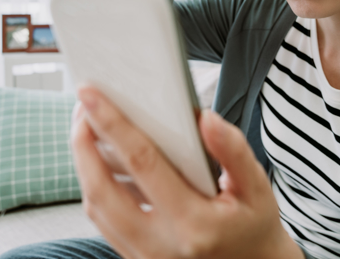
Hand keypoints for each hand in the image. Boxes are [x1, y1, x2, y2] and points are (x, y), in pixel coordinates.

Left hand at [71, 87, 302, 258]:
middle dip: (83, 144)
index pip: (142, 163)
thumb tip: (205, 119)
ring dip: (83, 164)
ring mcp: (144, 256)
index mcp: (193, 224)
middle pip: (101, 189)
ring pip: (95, 207)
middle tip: (83, 108)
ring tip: (88, 129)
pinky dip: (94, 186)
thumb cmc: (253, 226)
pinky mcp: (135, 258)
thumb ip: (233, 151)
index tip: (92, 95)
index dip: (113, 124)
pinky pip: (103, 220)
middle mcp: (160, 245)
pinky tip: (101, 162)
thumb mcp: (257, 187)